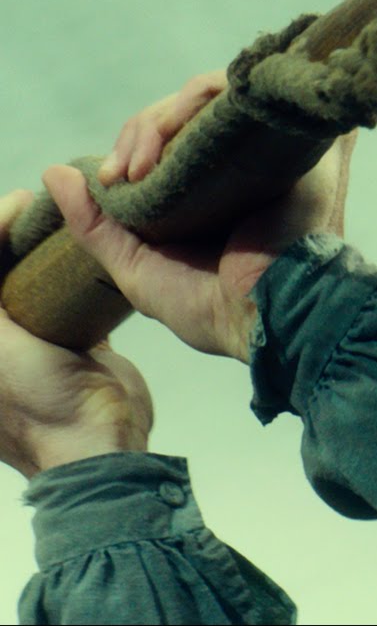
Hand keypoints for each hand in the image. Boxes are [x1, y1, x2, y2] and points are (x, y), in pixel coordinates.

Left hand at [0, 189, 151, 478]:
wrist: (96, 442)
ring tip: (61, 218)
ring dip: (41, 247)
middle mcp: (2, 338)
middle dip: (11, 236)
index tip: (17, 205)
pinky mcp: (78, 340)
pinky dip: (76, 269)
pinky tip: (90, 244)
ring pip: (33, 279)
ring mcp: (38, 339)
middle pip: (3, 273)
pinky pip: (71, 296)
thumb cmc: (35, 398)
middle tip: (34, 206)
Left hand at [43, 72, 355, 363]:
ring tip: (146, 158)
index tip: (112, 179)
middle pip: (183, 115)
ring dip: (162, 117)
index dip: (134, 147)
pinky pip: (240, 90)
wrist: (266, 314)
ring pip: (207, 96)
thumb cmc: (210, 305)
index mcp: (215, 192)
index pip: (169, 141)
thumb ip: (96, 224)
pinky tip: (175, 126)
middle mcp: (243, 164)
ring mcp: (267, 146)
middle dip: (140, 133)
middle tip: (125, 172)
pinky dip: (200, 96)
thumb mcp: (137, 266)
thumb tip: (55, 173)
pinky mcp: (286, 134)